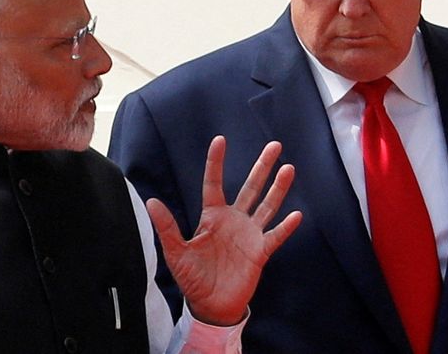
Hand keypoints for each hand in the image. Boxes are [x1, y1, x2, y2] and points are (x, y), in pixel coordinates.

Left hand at [146, 135, 301, 325]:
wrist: (210, 306)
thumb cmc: (192, 278)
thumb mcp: (176, 252)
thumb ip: (167, 227)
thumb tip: (152, 201)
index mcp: (212, 216)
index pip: (214, 183)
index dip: (216, 162)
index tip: (220, 140)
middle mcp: (233, 220)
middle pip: (250, 187)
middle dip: (262, 167)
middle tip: (274, 145)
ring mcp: (249, 234)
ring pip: (267, 205)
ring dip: (278, 188)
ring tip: (288, 168)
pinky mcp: (260, 252)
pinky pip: (275, 236)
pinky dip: (285, 227)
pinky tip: (296, 215)